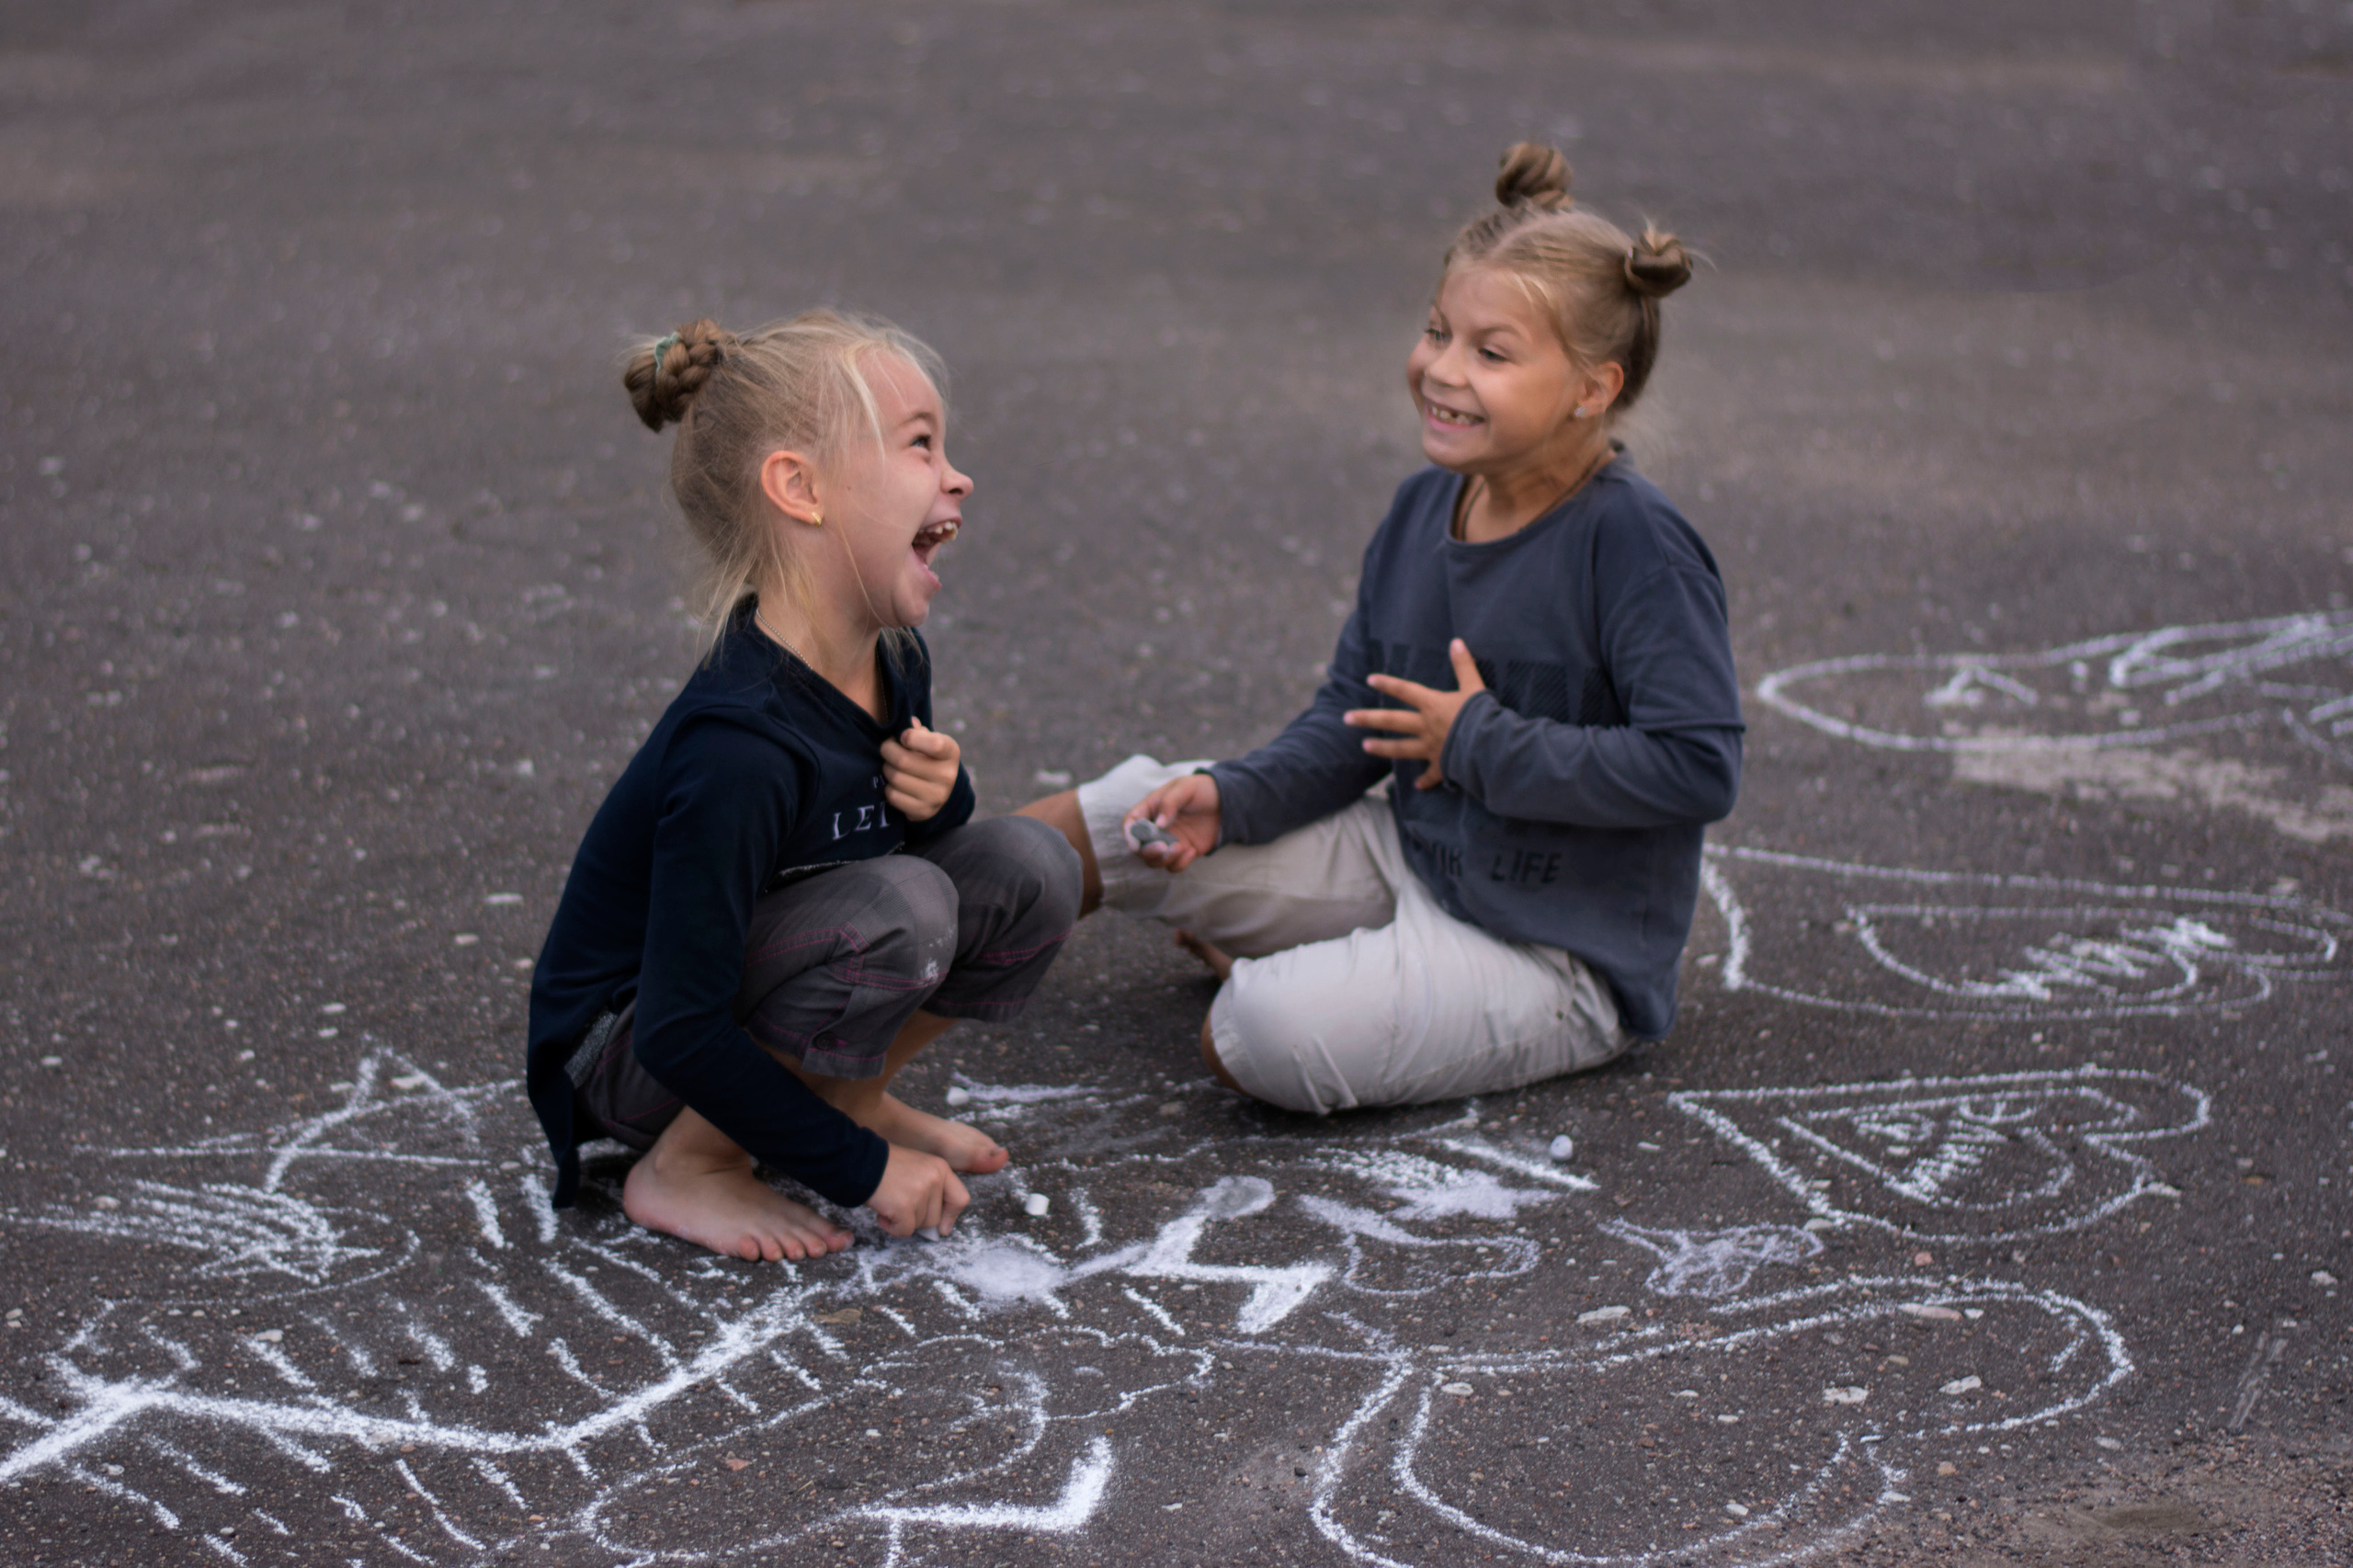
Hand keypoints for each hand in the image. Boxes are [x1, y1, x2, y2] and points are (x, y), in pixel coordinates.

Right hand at [865, 1143, 969, 1237]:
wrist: (859, 1160)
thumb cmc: (884, 1167)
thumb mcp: (917, 1169)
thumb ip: (932, 1192)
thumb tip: (943, 1231)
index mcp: (940, 1168)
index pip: (961, 1198)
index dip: (951, 1216)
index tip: (943, 1228)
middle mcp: (934, 1179)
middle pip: (936, 1218)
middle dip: (917, 1218)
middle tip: (899, 1204)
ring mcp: (920, 1192)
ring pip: (920, 1226)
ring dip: (902, 1221)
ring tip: (889, 1202)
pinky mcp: (905, 1206)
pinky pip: (904, 1231)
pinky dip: (891, 1227)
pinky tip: (882, 1212)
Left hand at [881, 718, 960, 821]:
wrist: (941, 791)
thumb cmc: (930, 757)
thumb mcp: (930, 740)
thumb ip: (917, 731)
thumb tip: (909, 723)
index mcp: (950, 752)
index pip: (933, 744)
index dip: (910, 737)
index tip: (903, 736)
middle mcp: (947, 776)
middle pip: (903, 761)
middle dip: (888, 751)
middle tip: (887, 748)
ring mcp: (937, 796)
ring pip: (896, 778)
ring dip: (887, 769)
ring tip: (891, 766)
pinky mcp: (923, 811)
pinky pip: (893, 796)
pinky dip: (889, 788)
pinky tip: (895, 784)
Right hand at [1121, 772, 1220, 873]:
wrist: (1226, 801)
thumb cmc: (1202, 789)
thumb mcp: (1185, 788)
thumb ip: (1170, 803)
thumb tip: (1158, 824)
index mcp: (1151, 809)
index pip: (1131, 823)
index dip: (1129, 835)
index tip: (1135, 845)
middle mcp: (1156, 828)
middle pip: (1140, 848)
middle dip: (1148, 851)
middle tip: (1163, 847)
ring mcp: (1169, 842)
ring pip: (1154, 861)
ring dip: (1164, 859)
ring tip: (1181, 847)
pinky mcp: (1182, 852)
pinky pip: (1174, 866)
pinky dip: (1180, 864)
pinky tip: (1192, 851)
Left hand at [1345, 638, 1485, 790]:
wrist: (1489, 745)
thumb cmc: (1482, 714)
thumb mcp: (1474, 686)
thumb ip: (1464, 665)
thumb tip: (1457, 642)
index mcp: (1432, 705)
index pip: (1405, 691)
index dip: (1388, 683)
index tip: (1370, 679)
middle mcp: (1426, 726)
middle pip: (1392, 721)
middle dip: (1368, 719)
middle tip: (1347, 719)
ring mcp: (1431, 747)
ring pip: (1401, 748)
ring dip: (1382, 748)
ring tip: (1364, 746)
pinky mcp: (1442, 766)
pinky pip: (1431, 775)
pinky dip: (1425, 780)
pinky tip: (1418, 785)